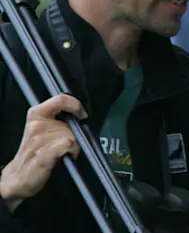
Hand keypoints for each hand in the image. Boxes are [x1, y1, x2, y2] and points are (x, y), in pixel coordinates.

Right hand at [0, 94, 85, 212]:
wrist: (19, 177)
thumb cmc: (35, 153)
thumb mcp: (43, 129)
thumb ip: (57, 118)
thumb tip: (79, 114)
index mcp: (36, 115)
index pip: (61, 99)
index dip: (76, 105)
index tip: (81, 114)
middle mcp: (37, 125)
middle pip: (71, 123)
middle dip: (76, 134)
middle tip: (68, 144)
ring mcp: (39, 140)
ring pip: (72, 135)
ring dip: (75, 144)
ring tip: (65, 152)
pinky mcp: (44, 154)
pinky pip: (69, 145)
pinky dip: (73, 151)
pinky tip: (66, 156)